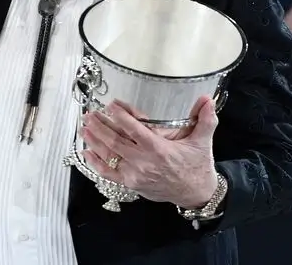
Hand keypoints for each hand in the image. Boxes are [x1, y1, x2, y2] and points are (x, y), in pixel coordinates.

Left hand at [81, 96, 218, 208]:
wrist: (195, 193)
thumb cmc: (197, 165)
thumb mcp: (203, 141)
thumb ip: (205, 119)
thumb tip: (207, 99)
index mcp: (159, 148)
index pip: (134, 129)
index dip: (120, 116)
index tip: (110, 105)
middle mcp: (143, 161)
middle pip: (115, 141)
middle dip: (100, 126)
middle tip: (89, 114)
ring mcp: (134, 174)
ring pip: (109, 155)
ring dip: (94, 141)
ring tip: (84, 127)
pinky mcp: (130, 184)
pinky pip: (108, 173)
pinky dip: (95, 163)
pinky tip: (86, 152)